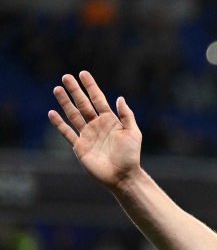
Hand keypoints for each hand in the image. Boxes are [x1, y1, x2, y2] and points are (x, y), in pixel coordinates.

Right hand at [48, 71, 142, 189]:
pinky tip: (52, 113)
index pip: (98, 99)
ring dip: (65, 102)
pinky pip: (67, 132)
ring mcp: (87, 135)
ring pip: (73, 115)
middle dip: (75, 90)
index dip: (91, 86)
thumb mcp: (133, 133)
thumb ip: (127, 116)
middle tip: (66, 76)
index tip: (83, 73)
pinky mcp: (79, 146)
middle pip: (83, 104)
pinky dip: (59, 123)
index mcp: (110, 120)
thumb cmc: (130, 155)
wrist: (122, 176)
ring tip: (57, 89)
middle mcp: (97, 125)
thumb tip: (120, 98)